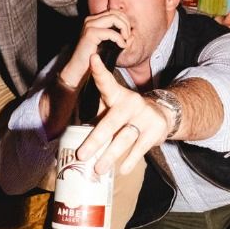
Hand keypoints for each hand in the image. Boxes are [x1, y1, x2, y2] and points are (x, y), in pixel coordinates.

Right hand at [59, 11, 132, 97]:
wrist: (79, 68)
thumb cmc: (94, 57)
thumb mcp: (109, 44)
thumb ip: (119, 35)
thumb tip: (133, 32)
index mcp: (94, 20)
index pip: (114, 12)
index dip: (125, 21)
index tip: (127, 34)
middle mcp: (90, 20)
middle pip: (116, 13)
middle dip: (126, 24)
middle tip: (127, 38)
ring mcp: (89, 25)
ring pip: (114, 18)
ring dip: (124, 29)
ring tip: (125, 41)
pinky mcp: (90, 34)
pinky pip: (111, 32)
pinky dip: (120, 39)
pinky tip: (122, 46)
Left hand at [73, 54, 172, 177]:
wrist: (164, 114)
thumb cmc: (127, 114)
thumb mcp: (113, 108)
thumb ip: (95, 117)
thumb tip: (65, 138)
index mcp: (118, 96)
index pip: (107, 83)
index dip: (99, 72)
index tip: (92, 59)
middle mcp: (132, 104)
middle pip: (111, 122)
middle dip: (95, 140)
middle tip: (81, 154)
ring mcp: (145, 117)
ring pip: (124, 139)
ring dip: (110, 156)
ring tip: (98, 169)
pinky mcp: (155, 131)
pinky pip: (139, 148)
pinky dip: (129, 160)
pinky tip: (121, 170)